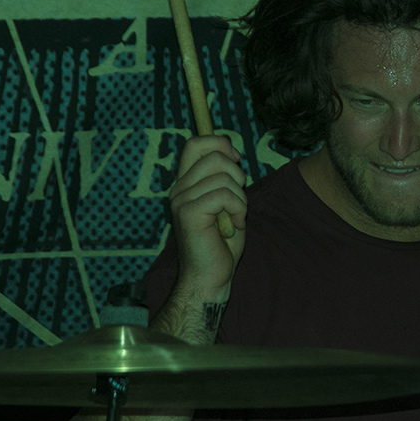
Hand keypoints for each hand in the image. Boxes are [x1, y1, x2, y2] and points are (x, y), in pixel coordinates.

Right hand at [168, 135, 246, 301]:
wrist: (211, 277)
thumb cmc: (222, 244)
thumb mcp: (227, 204)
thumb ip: (225, 179)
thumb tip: (232, 154)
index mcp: (186, 184)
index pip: (195, 143)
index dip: (220, 143)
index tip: (236, 160)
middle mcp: (179, 189)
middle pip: (214, 155)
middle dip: (237, 174)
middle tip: (238, 200)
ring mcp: (181, 200)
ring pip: (224, 177)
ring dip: (240, 198)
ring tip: (235, 218)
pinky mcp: (189, 212)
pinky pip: (224, 195)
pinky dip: (238, 210)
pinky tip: (233, 226)